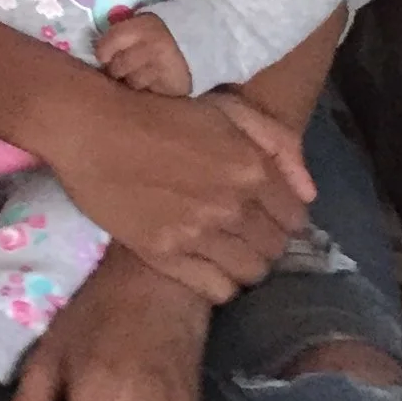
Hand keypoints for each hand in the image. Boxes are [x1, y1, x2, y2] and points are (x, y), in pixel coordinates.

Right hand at [40, 78, 312, 301]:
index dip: (284, 220)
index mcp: (251, 168)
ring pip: (250, 273)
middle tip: (245, 233)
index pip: (295, 219)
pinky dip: (220, 282)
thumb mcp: (227, 111)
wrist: (92, 130)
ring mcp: (198, 234)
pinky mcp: (165, 254)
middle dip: (266, 242)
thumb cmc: (161, 113)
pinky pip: (216, 289)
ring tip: (228, 251)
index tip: (268, 217)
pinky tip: (208, 266)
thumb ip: (277, 143)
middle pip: (274, 249)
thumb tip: (309, 193)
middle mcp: (232, 206)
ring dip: (244, 264)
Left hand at [96, 11, 190, 93]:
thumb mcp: (141, 24)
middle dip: (117, 69)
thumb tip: (95, 55)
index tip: (105, 56)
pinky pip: (148, 93)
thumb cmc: (160, 32)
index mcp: (142, 28)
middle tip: (124, 67)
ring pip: (131, 84)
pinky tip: (155, 80)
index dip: (102, 53)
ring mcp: (162, 68)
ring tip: (142, 73)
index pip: (106, 46)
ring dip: (133, 81)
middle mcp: (151, 48)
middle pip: (116, 69)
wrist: (201, 37)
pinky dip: (148, 89)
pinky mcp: (172, 86)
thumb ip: (120, 34)